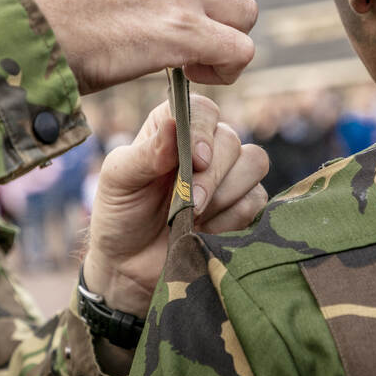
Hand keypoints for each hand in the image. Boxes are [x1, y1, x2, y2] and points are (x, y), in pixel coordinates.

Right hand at [4, 0, 257, 93]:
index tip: (171, 31)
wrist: (16, 26)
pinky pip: (241, 50)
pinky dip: (226, 69)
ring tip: (193, 65)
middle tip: (191, 49)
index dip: (199, 4)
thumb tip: (139, 11)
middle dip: (223, 19)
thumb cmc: (39, 11)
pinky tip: (192, 78)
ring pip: (246, 14)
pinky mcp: (183, 31)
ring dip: (228, 43)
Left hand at [83, 95, 267, 320]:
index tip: (195, 160)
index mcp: (173, 129)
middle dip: (212, 176)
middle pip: (231, 141)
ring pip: (253, 164)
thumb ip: (146, 153)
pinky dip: (231, 219)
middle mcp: (206, 146)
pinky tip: (205, 230)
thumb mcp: (119, 180)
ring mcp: (229, 175)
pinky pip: (257, 200)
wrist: (129, 265)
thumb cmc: (120, 214)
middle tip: (190, 204)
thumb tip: (172, 123)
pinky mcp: (243, 205)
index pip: (203, 110)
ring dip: (223, 195)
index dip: (204, 131)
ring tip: (192, 217)